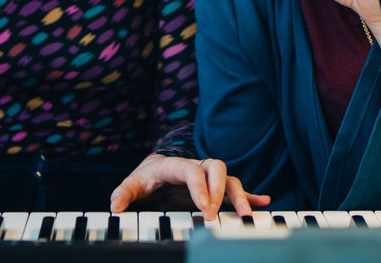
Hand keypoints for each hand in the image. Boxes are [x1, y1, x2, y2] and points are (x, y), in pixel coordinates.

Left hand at [109, 153, 269, 219]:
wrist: (155, 171)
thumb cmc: (145, 178)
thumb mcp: (132, 184)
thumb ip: (123, 194)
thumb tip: (116, 207)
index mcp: (176, 165)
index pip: (192, 171)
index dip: (200, 188)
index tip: (204, 208)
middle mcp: (196, 167)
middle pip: (216, 168)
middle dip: (220, 191)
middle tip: (215, 216)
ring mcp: (208, 178)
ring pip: (229, 179)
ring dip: (240, 195)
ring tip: (247, 214)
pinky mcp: (214, 189)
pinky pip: (235, 189)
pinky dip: (250, 195)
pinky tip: (263, 202)